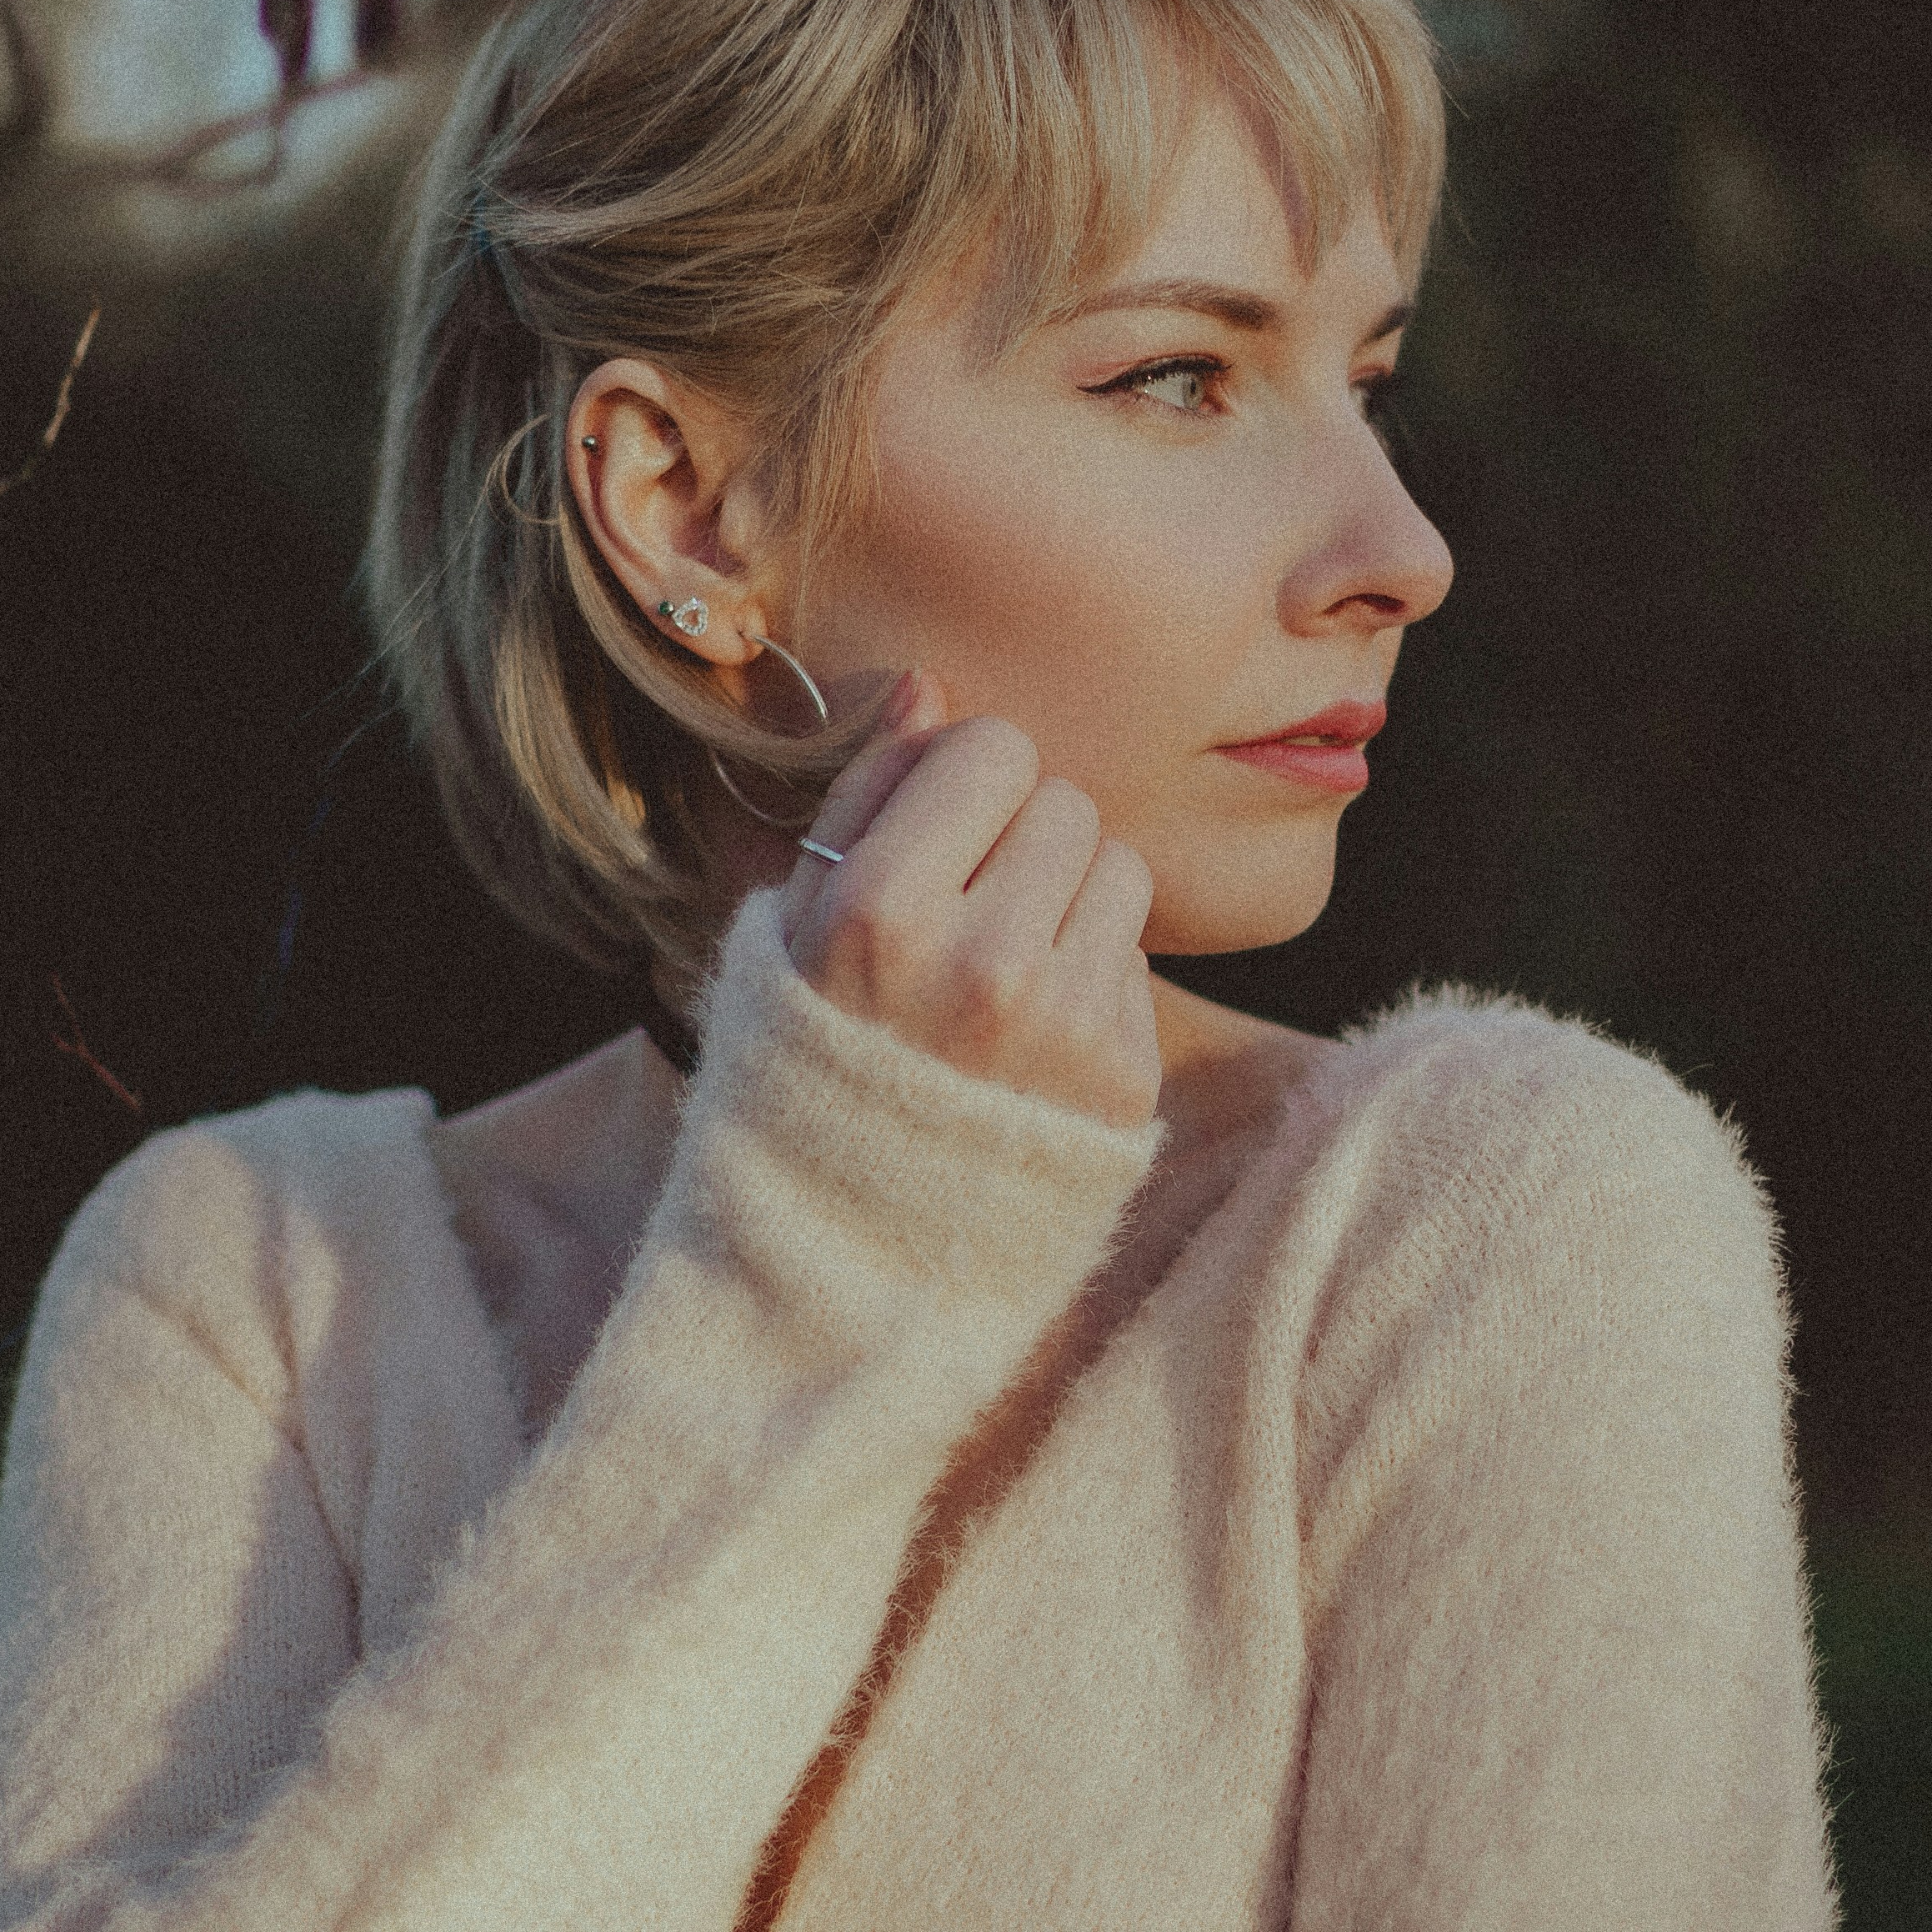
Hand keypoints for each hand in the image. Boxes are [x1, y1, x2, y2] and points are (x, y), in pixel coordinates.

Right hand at [776, 674, 1162, 1131]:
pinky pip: (1138, 955)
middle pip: (1066, 801)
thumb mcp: (792, 925)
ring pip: (1121, 866)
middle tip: (973, 909)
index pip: (992, 749)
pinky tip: (1034, 1034)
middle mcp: (983, 966)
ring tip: (1007, 966)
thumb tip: (932, 690)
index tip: (938, 839)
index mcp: (880, 915)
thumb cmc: (812, 1059)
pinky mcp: (1125, 1077)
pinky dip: (1093, 976)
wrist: (856, 1241)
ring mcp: (1064, 1026)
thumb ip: (862, 799)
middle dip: (1023, 840)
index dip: (966, 786)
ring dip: (1072, 899)